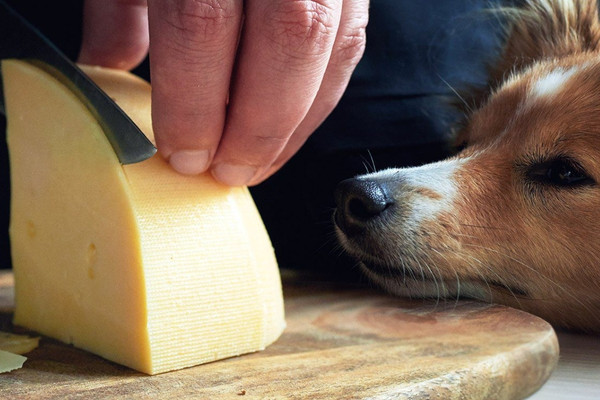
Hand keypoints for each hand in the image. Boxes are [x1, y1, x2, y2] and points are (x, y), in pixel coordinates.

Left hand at [78, 0, 367, 185]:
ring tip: (260, 163)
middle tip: (226, 172)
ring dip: (296, 123)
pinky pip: (352, 41)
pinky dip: (322, 94)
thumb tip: (108, 66)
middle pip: (287, 40)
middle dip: (255, 125)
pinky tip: (294, 124)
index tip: (181, 152)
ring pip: (332, 46)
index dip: (194, 100)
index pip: (204, 20)